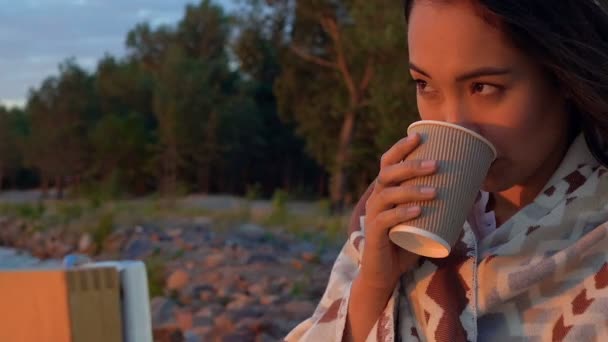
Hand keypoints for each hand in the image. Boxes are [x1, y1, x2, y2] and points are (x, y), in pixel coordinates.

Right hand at [358, 133, 437, 289]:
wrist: (385, 272)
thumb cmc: (406, 241)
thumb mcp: (423, 220)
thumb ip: (440, 206)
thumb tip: (472, 193)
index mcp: (386, 189)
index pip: (388, 162)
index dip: (400, 147)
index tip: (419, 136)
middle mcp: (376, 197)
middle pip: (388, 173)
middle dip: (411, 166)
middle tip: (436, 165)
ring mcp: (373, 215)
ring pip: (388, 194)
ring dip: (411, 190)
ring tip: (434, 191)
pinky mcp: (374, 233)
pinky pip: (386, 219)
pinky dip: (402, 213)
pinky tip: (418, 211)